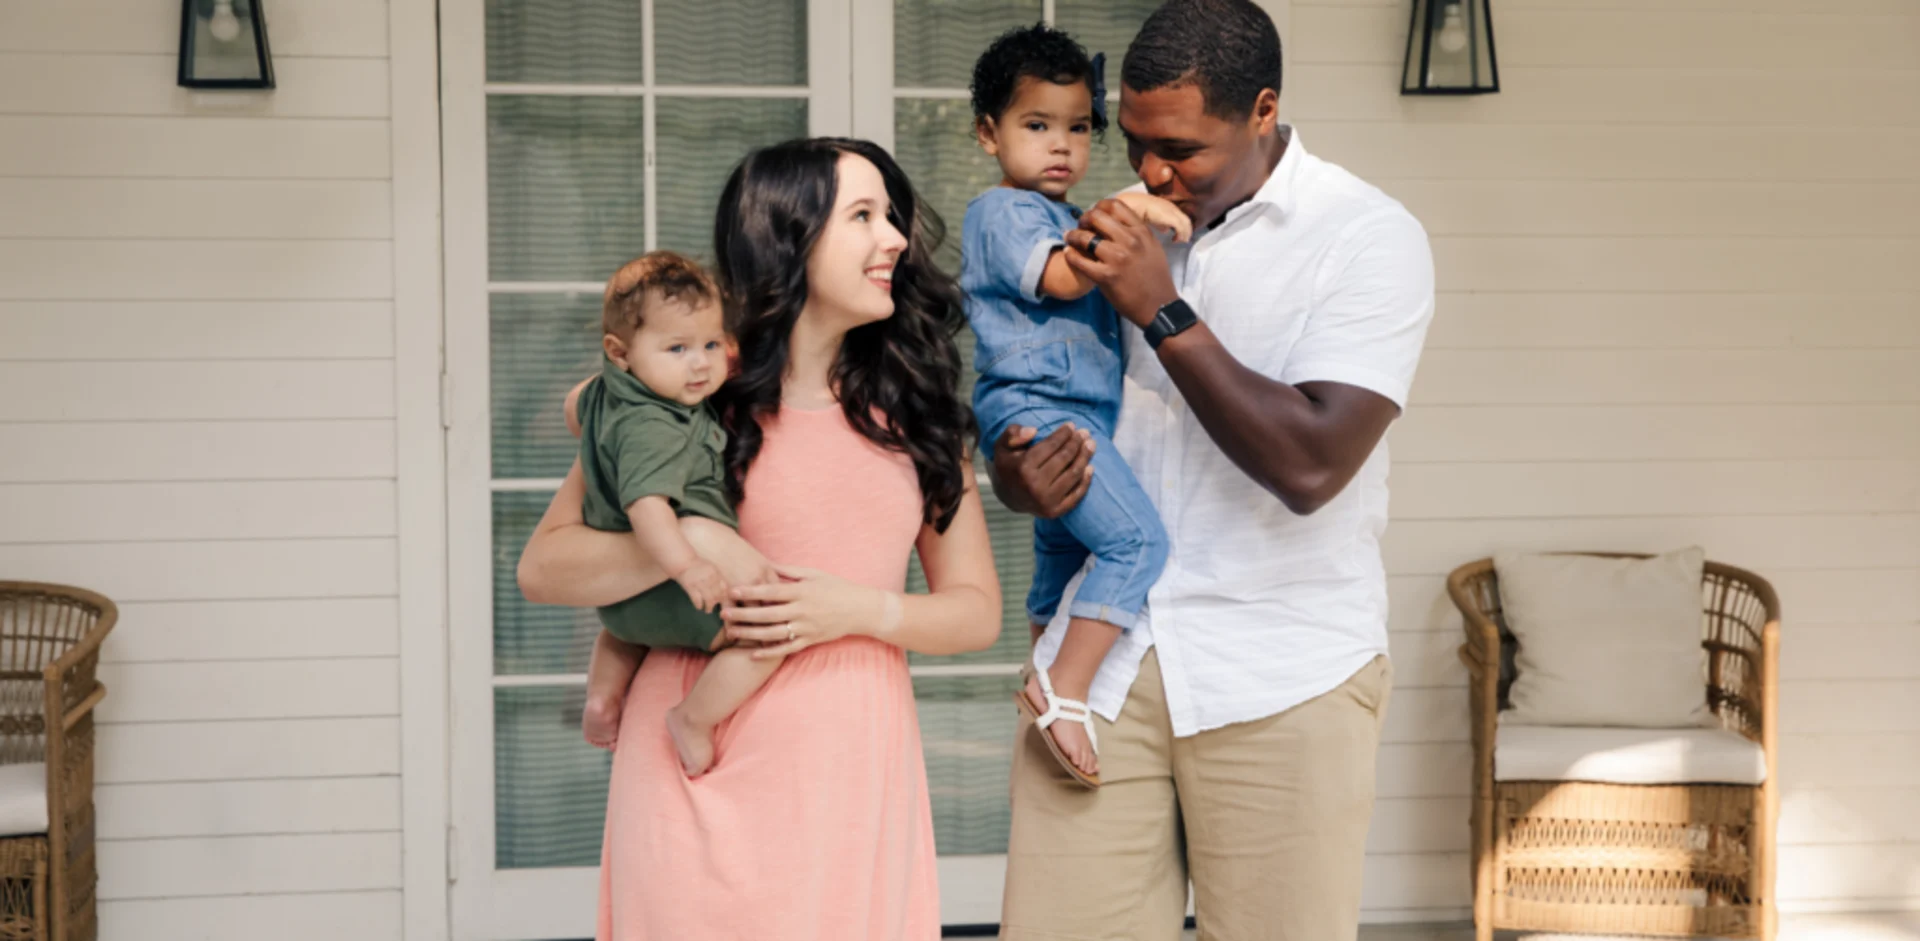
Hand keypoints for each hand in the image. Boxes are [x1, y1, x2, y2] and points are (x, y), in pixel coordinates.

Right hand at [672, 559, 728, 613]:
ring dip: (709, 607)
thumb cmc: (697, 566)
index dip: (724, 596)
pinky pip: (697, 599)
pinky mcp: (690, 586)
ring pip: (709, 599)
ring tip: (707, 610)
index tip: (723, 602)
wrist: (683, 562)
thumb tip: (725, 590)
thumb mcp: (711, 568)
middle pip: (717, 595)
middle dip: (717, 603)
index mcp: (715, 573)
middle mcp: (709, 578)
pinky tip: (699, 607)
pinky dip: (699, 605)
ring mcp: (699, 582)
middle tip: (715, 607)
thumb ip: (718, 577)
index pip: (724, 588)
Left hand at [722, 565, 885, 658]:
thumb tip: (765, 562)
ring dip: (750, 633)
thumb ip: (788, 570)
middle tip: (723, 612)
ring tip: (731, 631)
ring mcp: (806, 628)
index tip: (732, 590)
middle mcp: (802, 610)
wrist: (861, 610)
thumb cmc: (836, 587)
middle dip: (743, 613)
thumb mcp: (814, 574)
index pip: (771, 591)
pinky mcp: (810, 641)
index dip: (751, 591)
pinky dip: (769, 652)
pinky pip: (786, 649)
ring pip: (772, 633)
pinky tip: (752, 653)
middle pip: (767, 613)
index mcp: (802, 591)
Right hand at [991, 424, 1092, 518]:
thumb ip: (1013, 433)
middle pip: (1064, 458)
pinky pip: (1077, 494)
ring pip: (1073, 474)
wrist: (1008, 497)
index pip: (1051, 445)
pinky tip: (1090, 466)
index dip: (1063, 433)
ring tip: (1090, 445)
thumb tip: (1033, 431)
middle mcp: (1035, 485)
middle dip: (1077, 442)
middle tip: (1084, 433)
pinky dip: (1086, 480)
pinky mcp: (1055, 511)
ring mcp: (1046, 501)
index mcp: (1023, 467)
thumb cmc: (1009, 466)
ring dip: (1085, 457)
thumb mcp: (1002, 446)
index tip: (1071, 425)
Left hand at [1063, 198, 1179, 327]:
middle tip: (1080, 227)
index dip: (1099, 207)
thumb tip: (1116, 221)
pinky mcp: (1105, 276)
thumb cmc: (1156, 278)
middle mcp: (1130, 240)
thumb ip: (1136, 232)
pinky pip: (1079, 260)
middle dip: (1084, 219)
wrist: (1160, 307)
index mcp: (1141, 232)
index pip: (1115, 205)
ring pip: (1084, 237)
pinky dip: (1070, 255)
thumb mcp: (1153, 247)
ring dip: (1073, 236)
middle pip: (1096, 216)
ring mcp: (1117, 258)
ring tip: (1069, 239)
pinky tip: (1068, 254)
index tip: (1094, 216)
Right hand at [1112, 192, 1192, 242]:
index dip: (1183, 228)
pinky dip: (1180, 234)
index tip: (1178, 237)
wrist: (1128, 205)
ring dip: (1185, 233)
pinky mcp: (1168, 215)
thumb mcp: (1149, 218)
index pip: (1180, 217)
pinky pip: (1180, 226)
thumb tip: (1166, 230)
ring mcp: (1170, 210)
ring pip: (1185, 223)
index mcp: (1166, 206)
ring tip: (1180, 241)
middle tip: (1183, 241)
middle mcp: (1170, 206)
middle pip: (1185, 220)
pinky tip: (1174, 240)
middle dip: (1186, 231)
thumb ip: (1159, 223)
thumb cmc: (1134, 212)